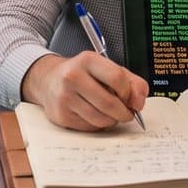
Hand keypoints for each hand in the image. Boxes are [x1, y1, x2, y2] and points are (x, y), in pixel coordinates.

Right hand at [21, 52, 146, 131]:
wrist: (49, 80)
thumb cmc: (84, 75)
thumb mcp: (108, 69)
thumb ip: (132, 82)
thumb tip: (139, 102)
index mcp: (87, 60)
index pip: (117, 78)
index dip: (129, 93)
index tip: (130, 98)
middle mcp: (72, 77)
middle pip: (110, 103)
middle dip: (124, 113)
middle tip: (127, 113)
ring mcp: (65, 97)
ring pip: (101, 119)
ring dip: (112, 120)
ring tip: (110, 113)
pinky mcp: (61, 115)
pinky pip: (90, 127)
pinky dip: (98, 124)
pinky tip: (94, 114)